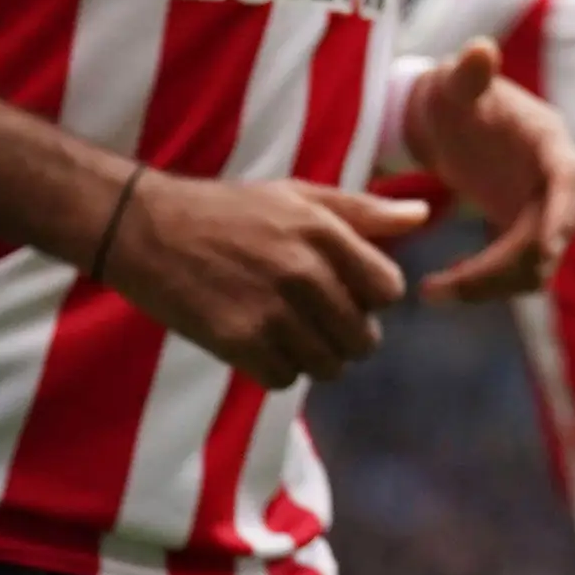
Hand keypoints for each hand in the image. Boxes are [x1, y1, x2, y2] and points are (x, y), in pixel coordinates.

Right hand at [100, 171, 428, 387]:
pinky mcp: (238, 342)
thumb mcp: (299, 195)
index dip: (372, 296)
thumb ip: (365, 210)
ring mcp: (272, 311)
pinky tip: (259, 343)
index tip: (348, 291)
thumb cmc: (232, 210)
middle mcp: (305, 273)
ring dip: (313, 356)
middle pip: (362, 338)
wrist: (150, 230)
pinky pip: (284, 379)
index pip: (389, 290)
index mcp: (326, 232)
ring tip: (287, 330)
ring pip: (327, 365)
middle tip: (317, 318)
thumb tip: (424, 216)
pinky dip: (276, 369)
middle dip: (346, 334)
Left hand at [395, 39, 574, 304]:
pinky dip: (484, 286)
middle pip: (551, 236)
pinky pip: (515, 273)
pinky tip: (439, 288)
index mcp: (549, 141)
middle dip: (506, 267)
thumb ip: (468, 72)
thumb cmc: (453, 95)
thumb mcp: (455, 82)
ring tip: (434, 292)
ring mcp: (541, 210)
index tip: (543, 250)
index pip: (568, 179)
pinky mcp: (522, 233)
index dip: (560, 214)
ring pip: (535, 266)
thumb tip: (480, 49)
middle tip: (447, 287)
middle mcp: (555, 181)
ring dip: (492, 286)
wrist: (448, 120)